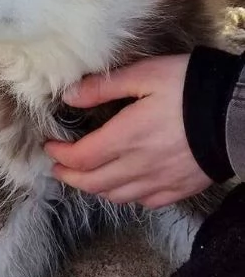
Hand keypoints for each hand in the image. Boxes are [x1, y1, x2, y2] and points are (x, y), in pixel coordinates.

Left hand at [45, 56, 212, 208]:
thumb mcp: (144, 75)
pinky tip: (125, 186)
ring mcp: (160, 181)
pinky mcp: (180, 189)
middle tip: (58, 169)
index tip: (50, 147)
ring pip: (116, 196)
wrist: (239, 115)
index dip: (60, 156)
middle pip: (93, 183)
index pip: (80, 158)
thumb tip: (69, 95)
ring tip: (85, 178)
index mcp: (126, 138)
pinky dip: (126, 196)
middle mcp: (138, 166)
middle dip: (70, 178)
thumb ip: (104, 86)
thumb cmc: (190, 88)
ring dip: (94, 189)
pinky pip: (145, 202)